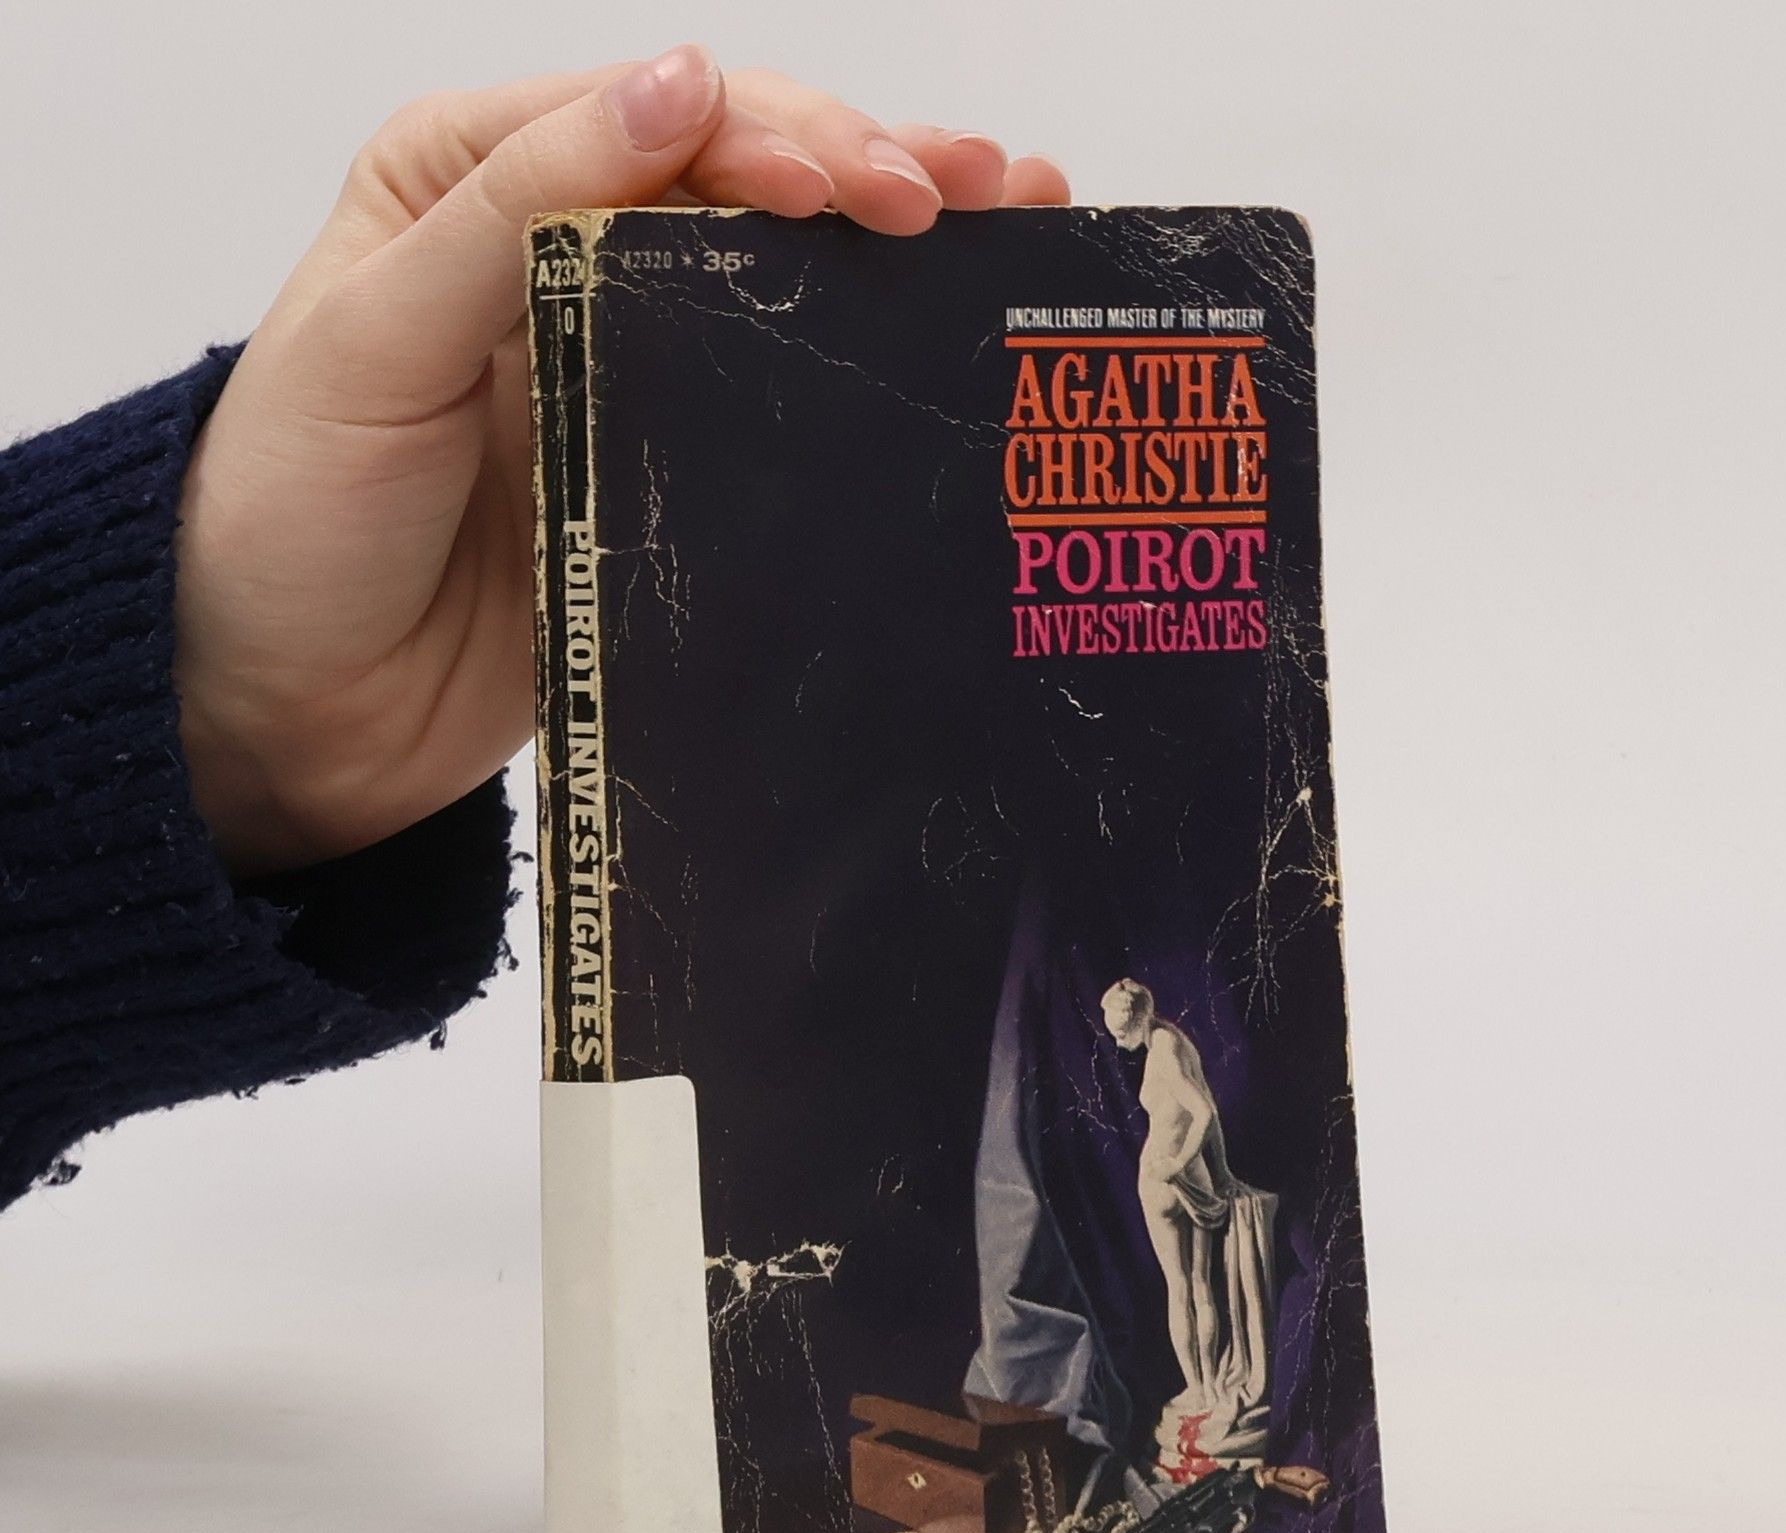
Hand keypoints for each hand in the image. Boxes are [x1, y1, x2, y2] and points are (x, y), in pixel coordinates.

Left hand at [173, 49, 1068, 875]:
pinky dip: (863, 371)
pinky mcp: (663, 476)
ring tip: (1015, 225)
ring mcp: (627, 370)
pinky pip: (776, 407)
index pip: (663, 119)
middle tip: (983, 196)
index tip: (869, 191)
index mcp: (482, 179)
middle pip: (746, 183)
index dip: (779, 137)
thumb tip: (679, 84)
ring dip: (896, 253)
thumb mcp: (377, 334)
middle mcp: (567, 257)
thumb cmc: (292, 512)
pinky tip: (943, 344)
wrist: (284, 708)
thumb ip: (519, 208)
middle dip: (871, 172)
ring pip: (782, 282)